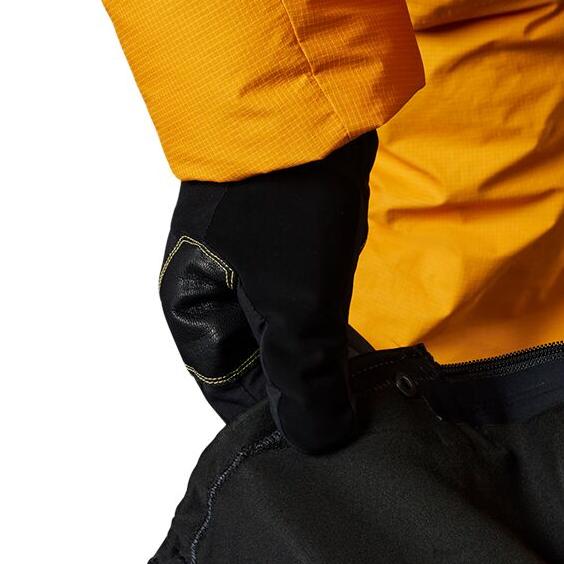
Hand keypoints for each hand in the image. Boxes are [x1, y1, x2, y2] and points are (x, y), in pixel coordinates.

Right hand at [159, 131, 377, 452]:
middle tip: (358, 425)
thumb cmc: (285, 209)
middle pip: (260, 373)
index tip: (327, 446)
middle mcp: (216, 298)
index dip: (278, 423)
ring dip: (325, 369)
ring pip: (289, 345)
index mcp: (194, 313)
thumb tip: (319, 443)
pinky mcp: (292, 258)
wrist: (313, 117)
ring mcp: (254, 276)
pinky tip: (367, 363)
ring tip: (369, 401)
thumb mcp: (294, 306)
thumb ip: (303, 380)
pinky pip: (310, 316)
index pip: (231, 395)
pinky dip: (335, 339)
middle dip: (307, 398)